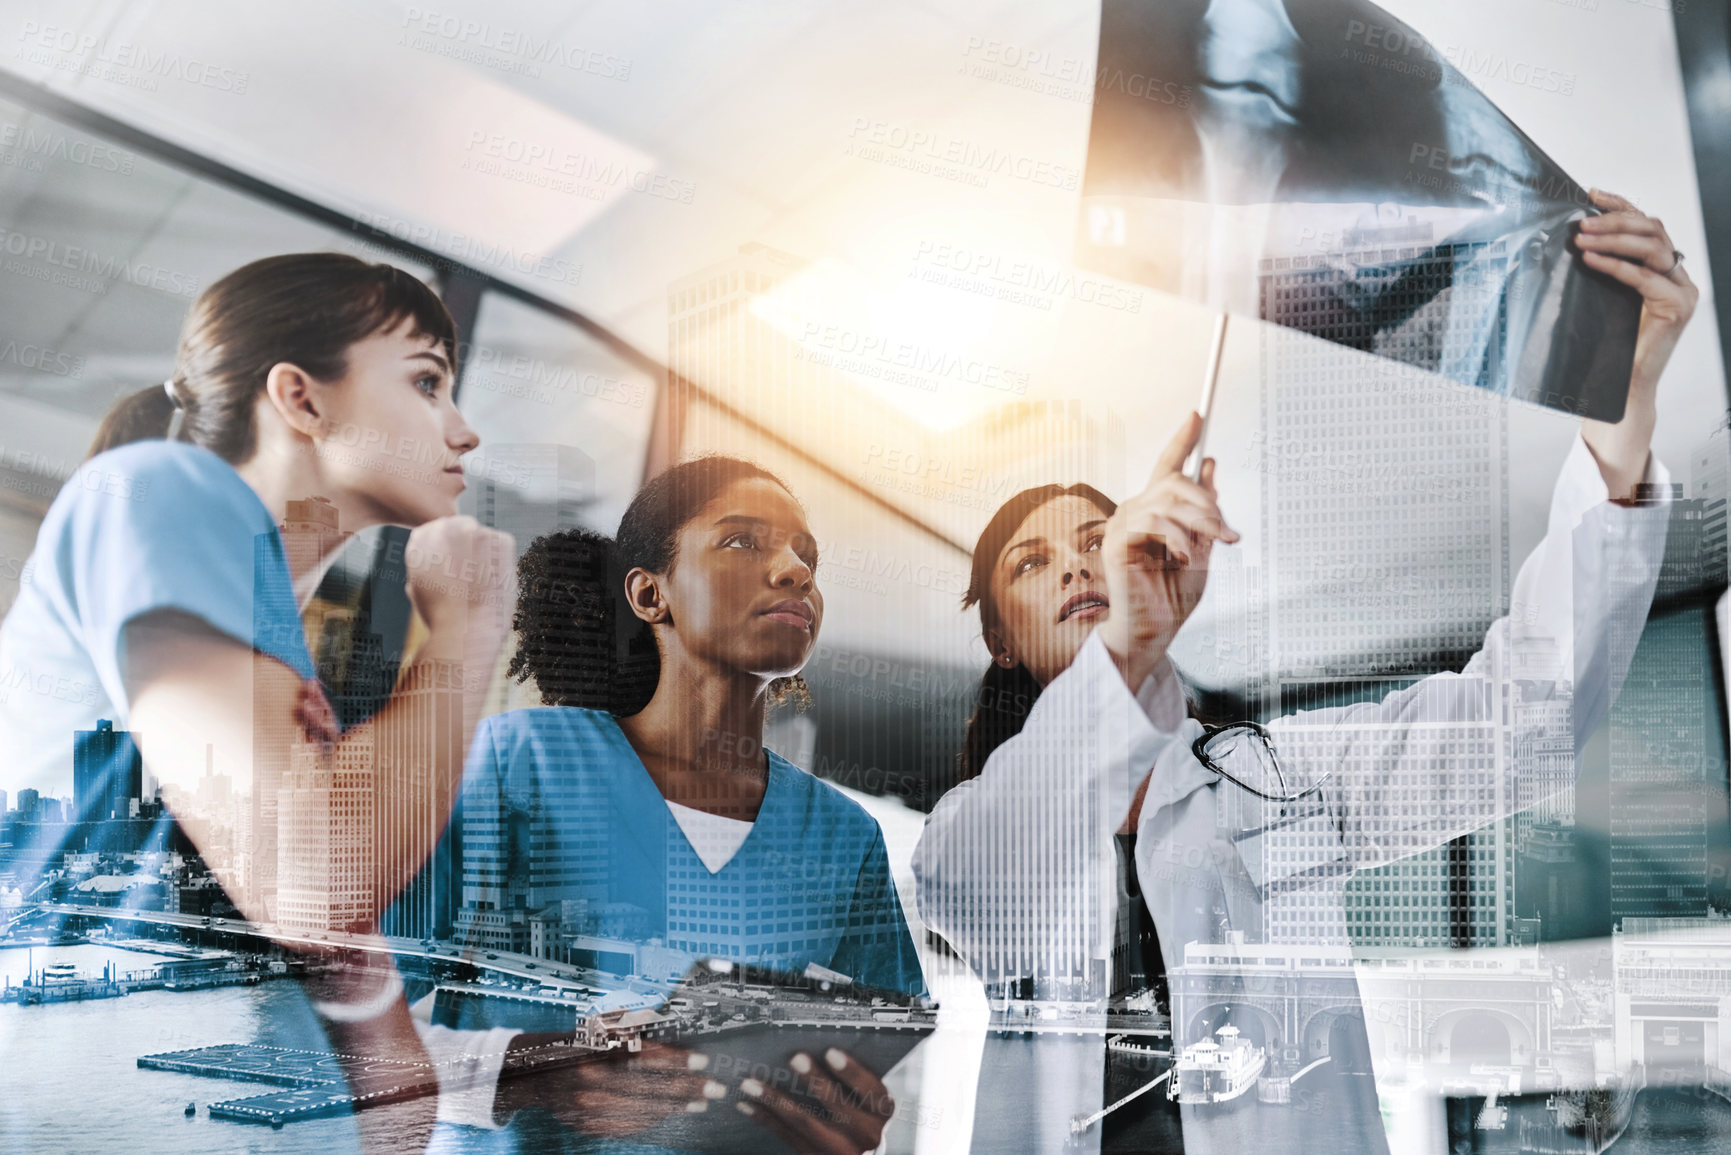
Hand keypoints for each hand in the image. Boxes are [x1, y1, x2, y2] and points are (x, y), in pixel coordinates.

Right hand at [402, 515, 515, 636]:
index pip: (438, 533)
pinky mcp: (502, 539)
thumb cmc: (442, 617)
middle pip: (462, 531)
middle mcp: (446, 526)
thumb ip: (424, 569)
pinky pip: (503, 546)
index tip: (453, 574)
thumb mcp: (420, 589)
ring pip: (484, 539)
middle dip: (467, 552)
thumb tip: (428, 571)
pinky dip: (502, 562)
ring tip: (481, 585)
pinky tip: (494, 581)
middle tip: (469, 580)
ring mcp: (476, 530)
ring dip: (485, 557)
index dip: (448, 555)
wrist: (465, 629)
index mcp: (421, 537)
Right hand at [494, 1040, 719, 1136]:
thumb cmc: (574, 1042)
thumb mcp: (601, 1024)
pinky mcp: (587, 1126)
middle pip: (649, 1087)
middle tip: (714, 1088)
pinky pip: (629, 1125)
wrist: (533, 1072)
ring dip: (676, 1108)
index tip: (702, 1061)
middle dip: (686, 1089)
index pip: (644, 1056)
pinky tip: (671, 1113)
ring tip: (700, 1103)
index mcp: (594, 1050)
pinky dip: (654, 1119)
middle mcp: (590, 1080)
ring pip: (642, 1110)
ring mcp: (587, 1108)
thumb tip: (674, 1028)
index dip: (676, 1060)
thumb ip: (634, 1026)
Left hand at [738, 1048, 894, 1154]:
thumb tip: (817, 1048)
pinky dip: (766, 1119)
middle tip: (795, 1058)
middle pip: (838, 1106)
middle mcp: (866, 1134)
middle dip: (815, 1081)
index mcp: (881, 1112)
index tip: (831, 1052)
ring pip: (805, 1123)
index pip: (871, 1090)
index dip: (851, 1072)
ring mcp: (840, 1150)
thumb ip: (854, 1081)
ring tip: (752, 1083)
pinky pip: (787, 1137)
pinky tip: (748, 1105)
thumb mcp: (870, 1101)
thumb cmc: (861, 1116)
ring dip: (775, 1100)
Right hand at [1096, 412, 1238, 691]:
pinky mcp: (1118, 541)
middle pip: (1174, 481)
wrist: (1155, 631)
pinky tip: (1185, 556)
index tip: (1197, 415)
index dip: (1182, 440)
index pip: (1168, 467)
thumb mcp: (1202, 547)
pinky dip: (1177, 537)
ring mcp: (1124, 523)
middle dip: (1207, 503)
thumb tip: (1211, 467)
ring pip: (1167, 499)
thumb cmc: (1172, 597)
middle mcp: (1136, 510)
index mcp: (1156, 511)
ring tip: (1214, 545)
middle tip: (1227, 533)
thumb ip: (1204, 512)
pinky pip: (1153, 521)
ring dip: (1199, 521)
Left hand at [1575, 189, 1697, 497]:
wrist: (1618, 387)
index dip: (1620, 206)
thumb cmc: (1606, 345)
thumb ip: (1601, 268)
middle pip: (1653, 230)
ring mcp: (1683, 291)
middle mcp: (1677, 276)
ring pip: (1653, 248)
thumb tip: (1572, 236)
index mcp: (1661, 268)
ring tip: (1583, 239)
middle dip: (1615, 221)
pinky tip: (1591, 261)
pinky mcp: (1679, 308)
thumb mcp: (1601, 297)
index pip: (1646, 225)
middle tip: (1582, 223)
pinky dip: (1617, 266)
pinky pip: (1647, 278)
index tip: (1591, 194)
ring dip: (1615, 239)